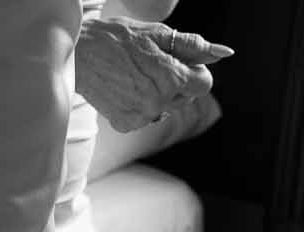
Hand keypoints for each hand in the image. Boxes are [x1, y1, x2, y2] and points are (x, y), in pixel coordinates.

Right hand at [75, 17, 232, 133]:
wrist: (79, 54)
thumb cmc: (119, 37)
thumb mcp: (158, 34)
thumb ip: (193, 46)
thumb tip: (225, 53)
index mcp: (171, 78)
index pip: (204, 84)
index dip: (193, 70)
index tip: (176, 60)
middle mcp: (158, 103)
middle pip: (185, 97)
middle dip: (175, 81)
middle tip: (150, 64)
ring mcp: (141, 117)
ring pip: (166, 107)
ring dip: (158, 93)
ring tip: (135, 75)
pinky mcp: (126, 125)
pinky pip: (146, 117)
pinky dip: (139, 104)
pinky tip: (124, 89)